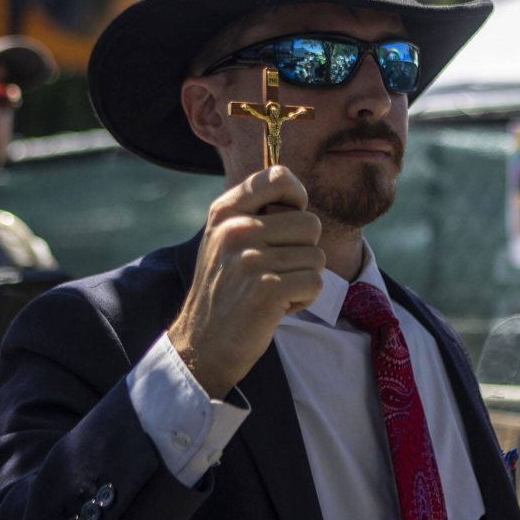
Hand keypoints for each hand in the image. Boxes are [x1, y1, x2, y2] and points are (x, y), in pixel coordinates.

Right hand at [169, 165, 324, 397]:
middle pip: (311, 223)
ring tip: (274, 290)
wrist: (203, 342)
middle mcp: (236, 229)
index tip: (291, 218)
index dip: (297, 196)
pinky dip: (304, 298)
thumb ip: (254, 213)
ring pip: (317, 256)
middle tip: (277, 271)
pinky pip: (315, 282)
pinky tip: (278, 306)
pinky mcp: (267, 289)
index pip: (279, 177)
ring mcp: (251, 259)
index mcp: (226, 211)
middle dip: (304, 251)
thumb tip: (295, 192)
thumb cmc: (225, 289)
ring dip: (303, 278)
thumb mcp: (225, 240)